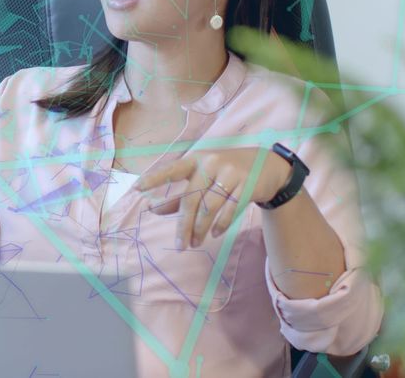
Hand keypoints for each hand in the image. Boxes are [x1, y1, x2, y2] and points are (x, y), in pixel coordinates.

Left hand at [131, 147, 293, 247]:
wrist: (267, 166)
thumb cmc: (224, 172)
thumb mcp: (202, 176)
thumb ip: (181, 193)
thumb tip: (154, 209)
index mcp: (195, 159)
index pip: (171, 170)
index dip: (154, 179)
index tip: (137, 189)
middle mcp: (211, 163)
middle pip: (191, 199)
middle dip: (183, 225)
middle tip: (179, 245)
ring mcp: (230, 174)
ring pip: (209, 208)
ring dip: (200, 229)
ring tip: (194, 243)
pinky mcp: (247, 186)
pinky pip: (229, 211)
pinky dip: (220, 225)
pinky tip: (214, 234)